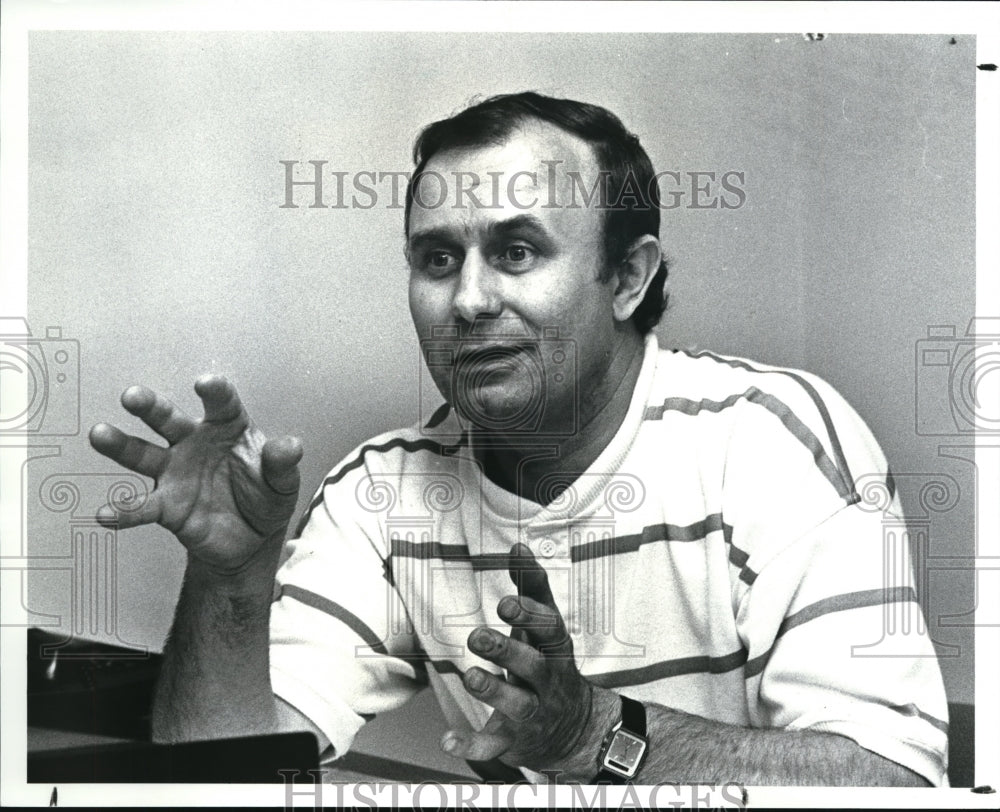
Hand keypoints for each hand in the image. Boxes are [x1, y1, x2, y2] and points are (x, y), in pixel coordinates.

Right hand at [89, 375, 301, 576]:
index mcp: (227, 429)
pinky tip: (107, 513)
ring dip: (121, 445)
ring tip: (100, 435)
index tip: (206, 384)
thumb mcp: (283, 482)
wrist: (251, 540)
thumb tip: (290, 446)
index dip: (215, 392)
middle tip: (132, 396)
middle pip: (169, 419)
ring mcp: (175, 473)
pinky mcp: (166, 506)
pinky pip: (141, 507)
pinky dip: (123, 510)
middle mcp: (194, 444)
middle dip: (150, 406)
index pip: (222, 404)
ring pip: (143, 454)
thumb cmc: (265, 497)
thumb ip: (283, 464)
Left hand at [440, 543, 618, 778]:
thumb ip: (532, 587)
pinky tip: (447, 742)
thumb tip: (519, 543)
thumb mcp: (546, 627)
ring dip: (494, 690)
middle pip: (532, 665)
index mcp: (554, 649)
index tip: (505, 601)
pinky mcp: (515, 741)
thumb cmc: (549, 663)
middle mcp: (548, 680)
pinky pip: (493, 746)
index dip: (530, 614)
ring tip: (472, 677)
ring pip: (517, 704)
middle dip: (507, 650)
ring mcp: (533, 712)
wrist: (578, 729)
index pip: (548, 628)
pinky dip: (471, 746)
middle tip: (477, 635)